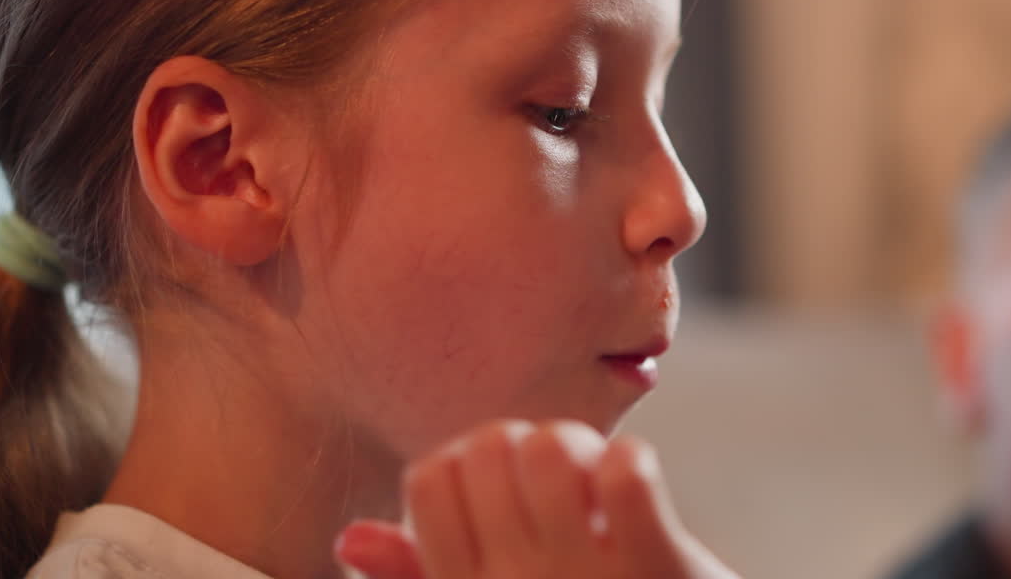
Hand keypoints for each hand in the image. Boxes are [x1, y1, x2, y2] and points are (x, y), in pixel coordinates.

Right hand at [335, 420, 738, 578]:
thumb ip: (419, 577)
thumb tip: (351, 537)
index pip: (429, 477)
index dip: (467, 459)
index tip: (503, 487)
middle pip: (488, 445)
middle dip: (524, 445)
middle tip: (555, 483)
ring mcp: (587, 576)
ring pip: (549, 448)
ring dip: (575, 448)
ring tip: (592, 489)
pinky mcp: (660, 566)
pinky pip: (627, 476)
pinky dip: (628, 463)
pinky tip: (632, 488)